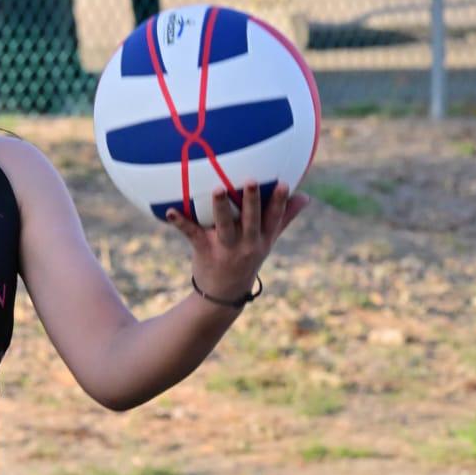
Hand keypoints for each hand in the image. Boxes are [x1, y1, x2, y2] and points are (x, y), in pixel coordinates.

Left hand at [166, 182, 309, 302]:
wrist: (223, 293)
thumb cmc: (247, 258)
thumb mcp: (268, 241)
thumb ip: (283, 218)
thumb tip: (305, 197)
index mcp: (263, 239)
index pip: (274, 219)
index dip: (280, 202)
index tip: (284, 183)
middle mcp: (246, 244)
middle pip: (251, 220)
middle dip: (252, 201)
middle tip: (251, 180)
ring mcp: (225, 248)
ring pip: (224, 225)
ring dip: (220, 207)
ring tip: (217, 190)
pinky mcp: (204, 250)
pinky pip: (192, 234)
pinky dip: (180, 222)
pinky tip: (170, 211)